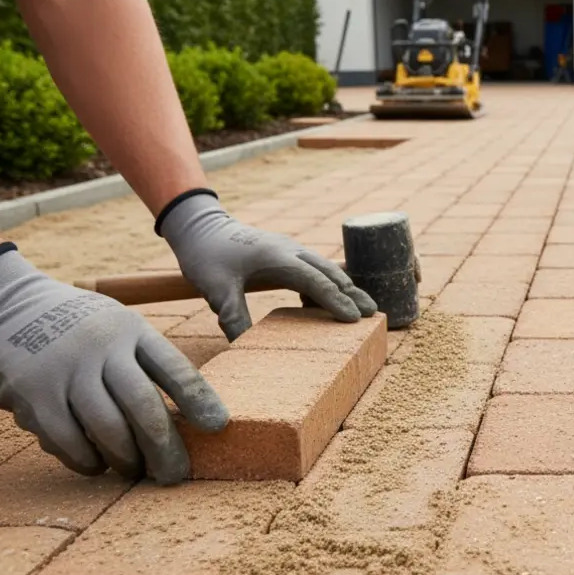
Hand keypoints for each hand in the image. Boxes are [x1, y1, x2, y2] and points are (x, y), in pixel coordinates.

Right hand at [0, 246, 227, 483]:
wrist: (3, 304)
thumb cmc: (76, 326)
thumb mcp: (117, 325)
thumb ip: (143, 362)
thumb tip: (182, 418)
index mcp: (131, 330)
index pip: (174, 368)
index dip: (200, 400)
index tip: (218, 426)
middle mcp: (101, 347)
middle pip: (143, 406)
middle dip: (165, 448)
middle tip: (176, 475)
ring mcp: (65, 370)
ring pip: (107, 430)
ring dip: (125, 459)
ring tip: (134, 471)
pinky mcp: (32, 393)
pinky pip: (66, 440)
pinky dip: (85, 460)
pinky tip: (95, 466)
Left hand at [157, 190, 376, 340]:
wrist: (200, 227)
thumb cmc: (207, 256)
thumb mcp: (214, 289)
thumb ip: (232, 317)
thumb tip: (244, 347)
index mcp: (278, 257)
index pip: (314, 281)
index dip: (336, 300)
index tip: (354, 318)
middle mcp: (291, 250)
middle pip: (330, 272)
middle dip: (353, 293)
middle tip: (374, 313)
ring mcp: (291, 249)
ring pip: (326, 268)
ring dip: (345, 287)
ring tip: (362, 307)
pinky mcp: (287, 254)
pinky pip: (315, 268)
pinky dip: (328, 283)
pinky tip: (329, 301)